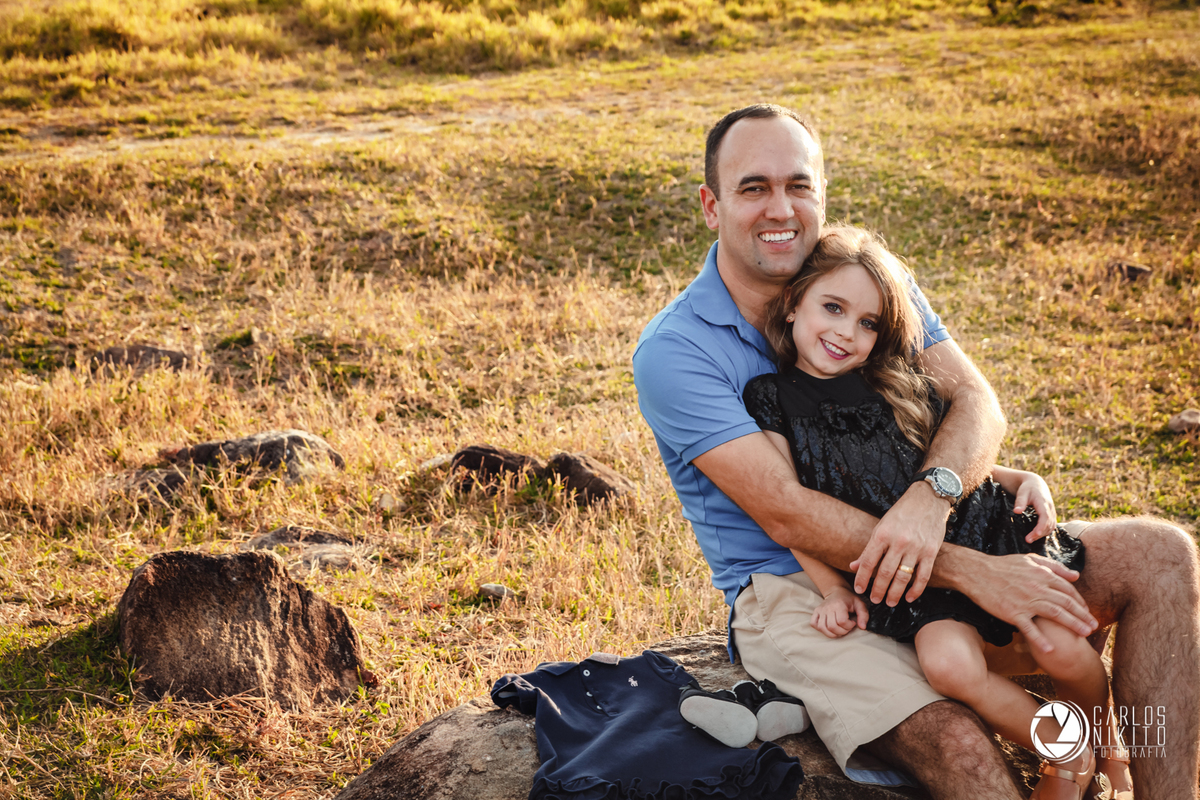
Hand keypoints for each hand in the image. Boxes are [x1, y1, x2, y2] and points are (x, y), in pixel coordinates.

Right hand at [810, 586, 868, 637]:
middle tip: (846, 627)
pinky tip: (828, 628)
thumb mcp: (860, 604)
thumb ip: (864, 615)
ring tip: (839, 629)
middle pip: (832, 627)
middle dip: (842, 631)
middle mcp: (828, 607)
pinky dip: (821, 629)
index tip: (852, 622)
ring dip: (832, 633)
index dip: (849, 626)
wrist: (837, 591)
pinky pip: (814, 624)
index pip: (842, 622)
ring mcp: (820, 610)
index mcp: (839, 604)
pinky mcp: (816, 612)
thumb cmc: (849, 599)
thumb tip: (863, 627)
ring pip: (823, 628)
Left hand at [849, 483, 949, 606]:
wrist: (928, 499)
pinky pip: (923, 576)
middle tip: (874, 600)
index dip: (862, 578)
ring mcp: (916, 547)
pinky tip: (909, 598)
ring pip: (903, 577)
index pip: (868, 561)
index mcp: (882, 534)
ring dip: (895, 593)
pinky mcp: (931, 552)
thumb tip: (853, 566)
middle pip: (885, 572)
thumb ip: (869, 549)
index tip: (859, 590)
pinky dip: (916, 590)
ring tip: (889, 602)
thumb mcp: (881, 526)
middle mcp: (899, 541)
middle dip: (878, 590)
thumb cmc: (901, 514)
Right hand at [958, 550, 1097, 651]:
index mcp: (1042, 575)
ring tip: (1085, 634)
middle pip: (1067, 603)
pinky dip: (1040, 640)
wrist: (976, 572)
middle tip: (1094, 627)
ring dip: (1072, 625)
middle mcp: (1038, 588)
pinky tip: (1050, 650)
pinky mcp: (1012, 613)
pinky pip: (1029, 628)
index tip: (1086, 611)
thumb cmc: (1002, 565)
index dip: (1080, 601)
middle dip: (1083, 615)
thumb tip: (1075, 575)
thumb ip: (1054, 566)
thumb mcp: (1029, 560)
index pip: (1068, 590)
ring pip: (1055, 614)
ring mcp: (1025, 601)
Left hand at [1011, 471, 1057, 542]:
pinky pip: (1051, 525)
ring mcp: (1052, 511)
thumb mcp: (1022, 493)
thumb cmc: (1028, 488)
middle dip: (1039, 533)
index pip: (1045, 516)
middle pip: (1049, 524)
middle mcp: (1050, 508)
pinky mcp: (1051, 514)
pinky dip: (1045, 531)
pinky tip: (1036, 535)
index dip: (1041, 526)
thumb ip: (1020, 502)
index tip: (1035, 534)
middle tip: (1028, 540)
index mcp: (1043, 503)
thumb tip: (1016, 511)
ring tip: (1030, 539)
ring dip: (1042, 534)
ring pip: (1051, 526)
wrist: (1036, 483)